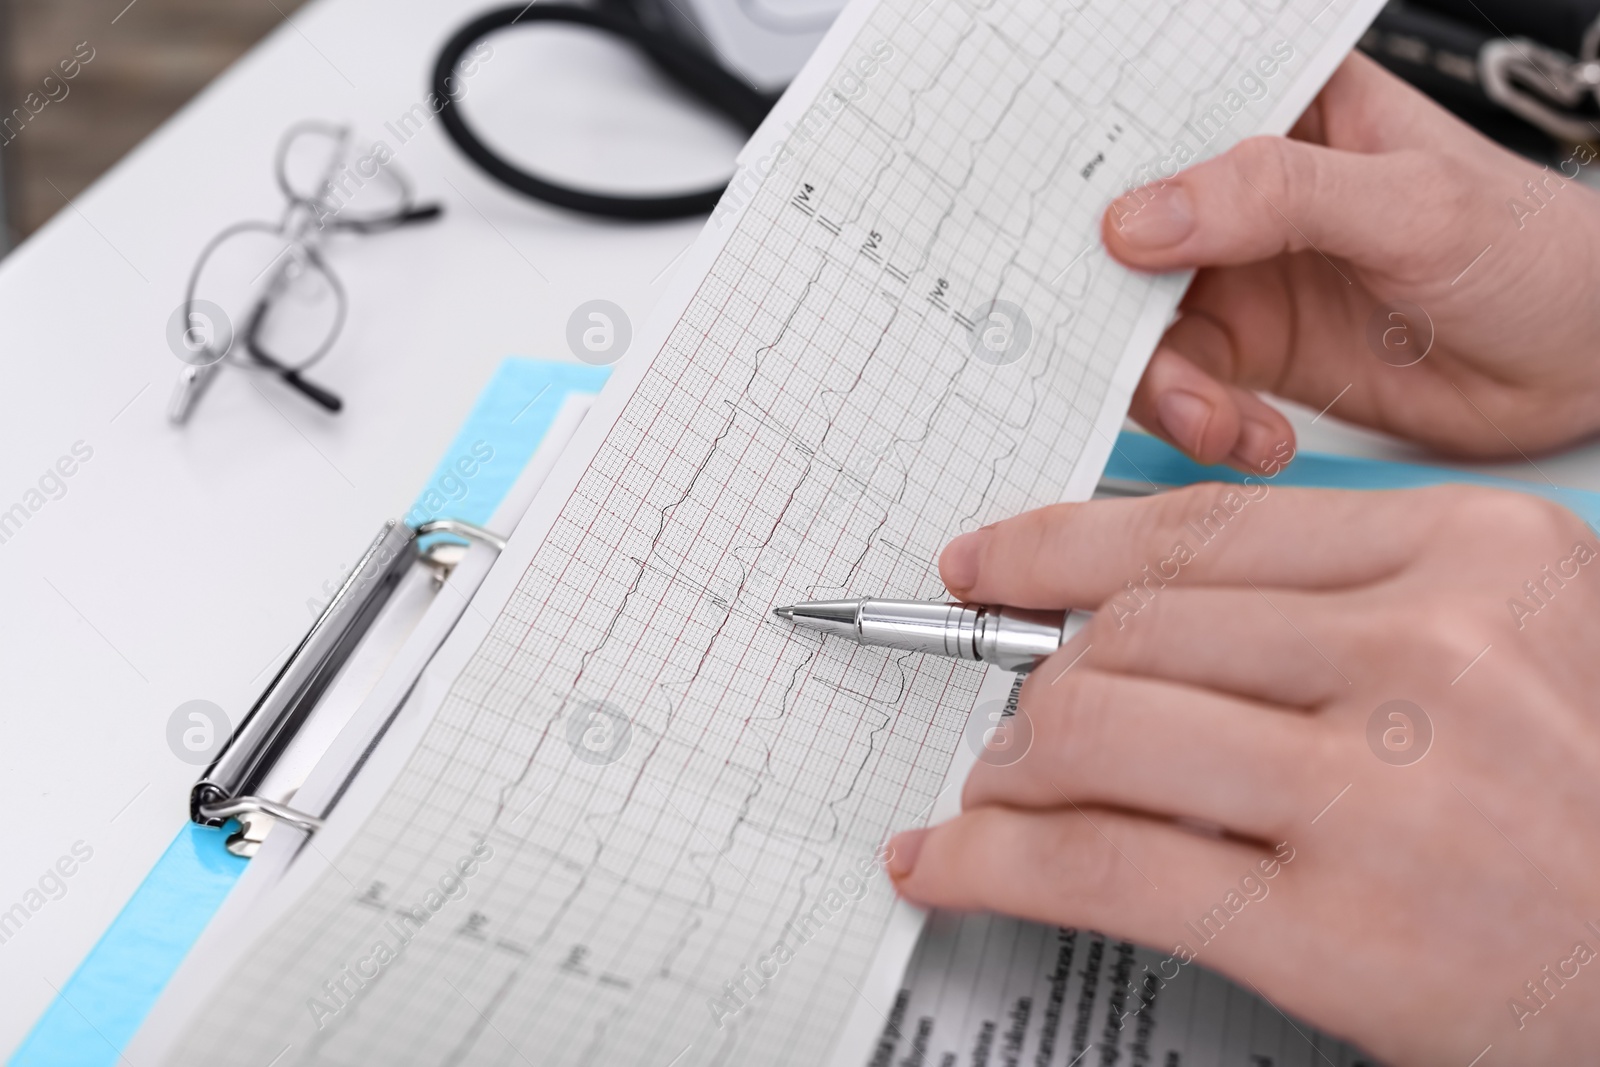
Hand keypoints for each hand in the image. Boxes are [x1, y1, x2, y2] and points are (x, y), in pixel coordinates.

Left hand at [887, 484, 1599, 1064]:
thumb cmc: (1596, 805)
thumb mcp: (1517, 645)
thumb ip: (1345, 610)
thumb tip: (1138, 623)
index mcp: (1474, 555)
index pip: (1200, 530)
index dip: (1060, 546)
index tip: (991, 562)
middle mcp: (1428, 654)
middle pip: (1133, 631)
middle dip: (1038, 677)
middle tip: (1011, 716)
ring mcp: (1381, 793)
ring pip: (1094, 730)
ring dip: (1008, 765)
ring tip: (993, 794)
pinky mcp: (1337, 931)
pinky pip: (1101, 865)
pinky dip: (991, 863)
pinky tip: (947, 865)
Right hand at [1104, 53, 1599, 469]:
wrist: (1583, 372)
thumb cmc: (1535, 254)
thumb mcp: (1412, 203)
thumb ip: (1275, 198)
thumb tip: (1139, 218)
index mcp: (1284, 109)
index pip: (1161, 122)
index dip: (1102, 173)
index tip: (1074, 233)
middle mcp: (1245, 193)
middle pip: (1124, 239)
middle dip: (1109, 306)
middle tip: (1118, 351)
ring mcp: (1239, 277)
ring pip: (1139, 329)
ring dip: (1164, 387)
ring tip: (1216, 419)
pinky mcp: (1249, 356)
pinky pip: (1184, 393)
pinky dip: (1206, 427)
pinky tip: (1256, 437)